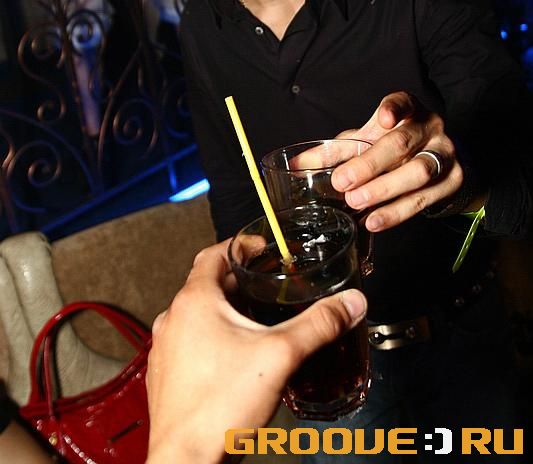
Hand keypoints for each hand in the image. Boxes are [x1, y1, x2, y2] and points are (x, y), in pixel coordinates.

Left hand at [145, 241, 366, 463]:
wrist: (187, 462)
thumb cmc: (221, 406)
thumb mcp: (281, 355)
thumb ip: (319, 324)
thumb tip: (350, 303)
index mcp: (195, 301)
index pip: (214, 254)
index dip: (240, 245)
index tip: (260, 246)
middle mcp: (173, 319)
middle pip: (206, 284)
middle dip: (238, 280)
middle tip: (267, 282)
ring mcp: (165, 349)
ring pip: (196, 315)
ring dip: (223, 311)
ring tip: (255, 319)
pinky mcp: (166, 376)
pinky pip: (188, 344)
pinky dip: (211, 339)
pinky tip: (234, 358)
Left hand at [331, 91, 463, 231]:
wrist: (437, 161)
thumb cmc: (393, 146)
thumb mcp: (365, 141)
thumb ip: (333, 152)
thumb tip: (296, 167)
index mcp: (408, 110)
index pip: (403, 101)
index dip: (394, 108)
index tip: (383, 118)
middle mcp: (430, 127)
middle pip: (402, 143)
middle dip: (370, 164)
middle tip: (342, 182)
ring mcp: (445, 153)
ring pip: (419, 172)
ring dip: (384, 190)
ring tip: (356, 203)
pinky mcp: (453, 180)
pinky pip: (425, 199)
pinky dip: (397, 212)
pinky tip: (374, 220)